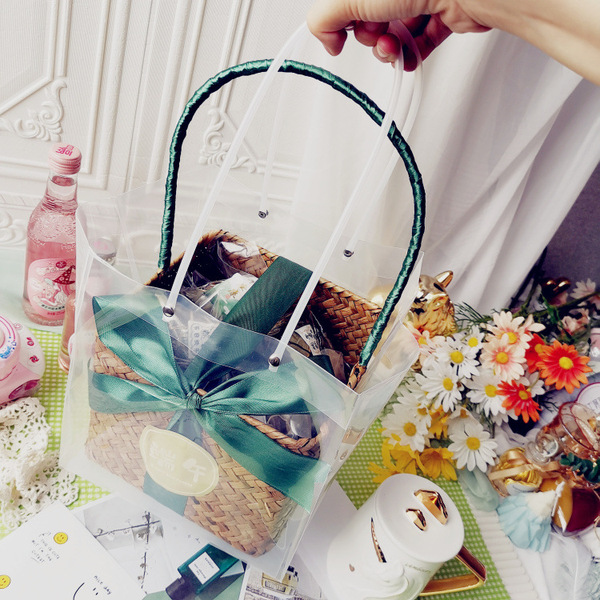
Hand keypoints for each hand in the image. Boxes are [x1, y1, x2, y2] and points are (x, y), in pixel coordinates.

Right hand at [307, 0, 490, 69]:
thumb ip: (325, 18)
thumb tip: (325, 39)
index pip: (345, 4)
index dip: (339, 23)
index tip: (338, 38)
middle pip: (368, 19)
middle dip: (369, 35)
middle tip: (377, 29)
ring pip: (394, 33)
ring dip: (390, 48)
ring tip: (395, 44)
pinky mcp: (441, 12)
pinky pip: (418, 41)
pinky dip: (411, 54)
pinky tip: (408, 55)